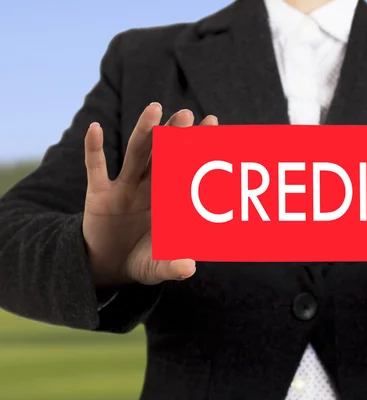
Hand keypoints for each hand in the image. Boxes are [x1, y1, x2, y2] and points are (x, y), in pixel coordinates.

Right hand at [83, 102, 217, 286]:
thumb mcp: (158, 267)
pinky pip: (96, 169)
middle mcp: (150, 188)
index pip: (188, 170)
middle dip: (176, 136)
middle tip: (188, 114)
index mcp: (170, 200)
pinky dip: (94, 149)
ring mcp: (124, 189)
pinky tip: (96, 128)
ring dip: (143, 133)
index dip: (199, 148)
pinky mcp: (98, 195)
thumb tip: (189, 268)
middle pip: (165, 156)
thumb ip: (172, 267)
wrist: (109, 266)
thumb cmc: (143, 261)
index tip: (213, 123)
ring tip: (154, 109)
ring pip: (136, 155)